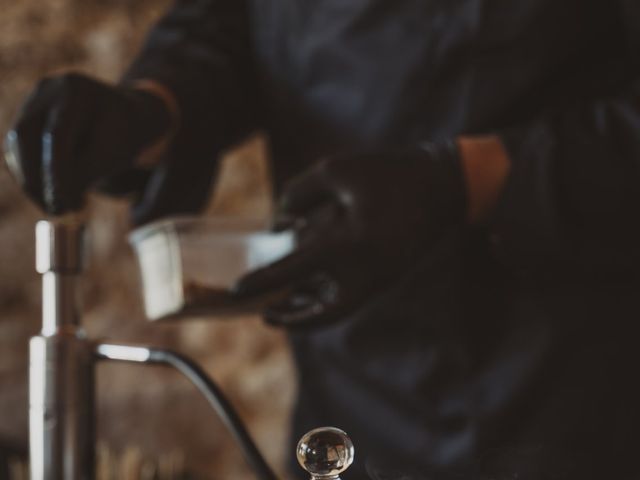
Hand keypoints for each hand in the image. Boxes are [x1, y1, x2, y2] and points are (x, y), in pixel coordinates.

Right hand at [3, 73, 171, 213]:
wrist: (122, 116)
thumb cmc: (122, 136)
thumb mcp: (113, 154)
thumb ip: (86, 173)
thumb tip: (57, 200)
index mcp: (78, 90)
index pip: (57, 135)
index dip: (55, 172)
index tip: (62, 202)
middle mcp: (49, 89)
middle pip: (26, 135)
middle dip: (36, 178)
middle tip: (54, 210)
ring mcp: (33, 100)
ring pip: (17, 144)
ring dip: (31, 181)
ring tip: (56, 207)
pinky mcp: (26, 118)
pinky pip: (17, 150)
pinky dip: (30, 175)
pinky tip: (46, 194)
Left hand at [234, 142, 467, 327]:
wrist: (447, 187)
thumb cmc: (391, 174)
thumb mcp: (338, 170)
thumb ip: (299, 192)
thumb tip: (279, 220)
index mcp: (349, 245)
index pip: (293, 271)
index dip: (261, 281)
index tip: (236, 289)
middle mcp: (365, 273)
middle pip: (320, 313)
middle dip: (290, 318)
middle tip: (264, 314)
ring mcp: (379, 279)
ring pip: (335, 309)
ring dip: (307, 310)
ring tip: (280, 304)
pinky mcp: (387, 277)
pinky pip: (350, 299)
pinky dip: (326, 299)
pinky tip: (309, 286)